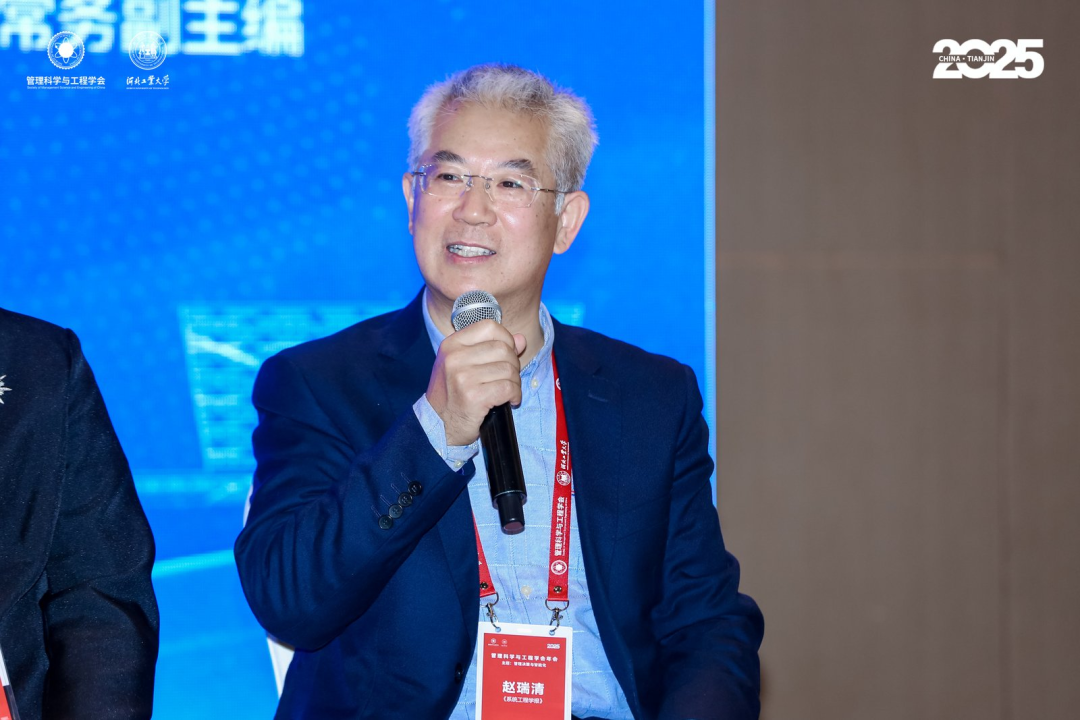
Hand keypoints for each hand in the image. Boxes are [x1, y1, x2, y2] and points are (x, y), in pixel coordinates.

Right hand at [426, 320, 526, 445]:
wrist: (438, 425)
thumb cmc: (454, 393)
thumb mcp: (465, 365)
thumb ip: (492, 348)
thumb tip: (520, 339)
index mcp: (452, 344)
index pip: (490, 327)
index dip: (505, 339)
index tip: (505, 355)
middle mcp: (454, 358)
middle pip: (503, 348)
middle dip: (513, 364)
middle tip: (507, 378)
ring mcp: (463, 377)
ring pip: (508, 369)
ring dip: (515, 382)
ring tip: (507, 391)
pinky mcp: (473, 397)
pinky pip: (508, 388)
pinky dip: (514, 395)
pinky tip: (509, 401)